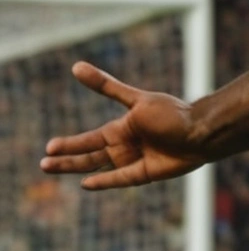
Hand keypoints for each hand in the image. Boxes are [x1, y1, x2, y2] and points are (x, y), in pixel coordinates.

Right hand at [39, 62, 209, 189]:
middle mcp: (126, 145)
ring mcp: (135, 160)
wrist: (201, 131)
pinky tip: (86, 184)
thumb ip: (107, 86)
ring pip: (100, 167)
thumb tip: (75, 66)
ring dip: (78, 169)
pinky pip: (120, 179)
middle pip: (90, 155)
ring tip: (54, 170)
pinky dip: (104, 181)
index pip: (89, 139)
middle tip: (43, 164)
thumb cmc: (172, 114)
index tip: (49, 147)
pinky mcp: (146, 173)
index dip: (70, 144)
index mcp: (122, 128)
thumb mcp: (136, 99)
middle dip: (67, 160)